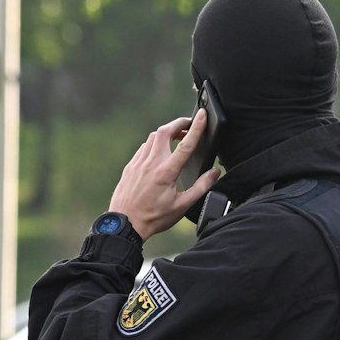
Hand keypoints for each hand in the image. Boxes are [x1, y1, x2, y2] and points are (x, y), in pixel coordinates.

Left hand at [108, 110, 219, 239]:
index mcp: (167, 172)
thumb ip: (201, 187)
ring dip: (167, 133)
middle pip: (165, 131)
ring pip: (153, 137)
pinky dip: (155, 144)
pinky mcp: (130, 166)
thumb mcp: (182, 206)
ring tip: (177, 138)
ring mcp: (138, 163)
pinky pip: (144, 148)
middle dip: (179, 123)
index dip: (197, 127)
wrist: (125, 224)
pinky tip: (160, 152)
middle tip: (189, 125)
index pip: (186, 144)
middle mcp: (152, 163)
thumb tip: (215, 172)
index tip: (203, 115)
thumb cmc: (154, 218)